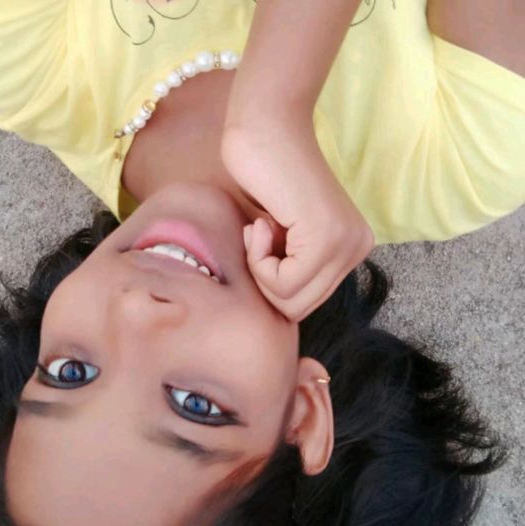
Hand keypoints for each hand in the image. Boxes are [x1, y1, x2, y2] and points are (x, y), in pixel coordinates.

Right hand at [221, 121, 374, 322]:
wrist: (264, 126)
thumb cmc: (263, 175)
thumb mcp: (282, 237)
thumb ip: (291, 268)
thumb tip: (280, 309)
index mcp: (351, 249)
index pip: (305, 302)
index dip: (271, 281)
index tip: (265, 239)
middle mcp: (357, 248)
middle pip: (299, 309)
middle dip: (265, 281)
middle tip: (260, 236)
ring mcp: (345, 243)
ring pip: (290, 301)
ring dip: (260, 270)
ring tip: (261, 228)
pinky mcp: (325, 237)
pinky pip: (282, 282)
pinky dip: (258, 259)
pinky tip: (261, 223)